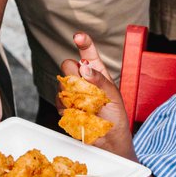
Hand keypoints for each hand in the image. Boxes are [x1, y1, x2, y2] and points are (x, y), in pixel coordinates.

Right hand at [59, 32, 133, 157]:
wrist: (108, 140)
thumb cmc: (115, 116)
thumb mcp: (114, 96)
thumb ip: (99, 80)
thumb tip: (84, 68)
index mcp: (96, 71)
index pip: (87, 52)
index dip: (82, 42)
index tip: (78, 36)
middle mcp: (81, 79)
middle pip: (67, 65)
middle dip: (74, 74)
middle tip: (87, 88)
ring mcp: (70, 92)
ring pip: (62, 84)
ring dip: (76, 96)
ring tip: (90, 107)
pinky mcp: (63, 106)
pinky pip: (60, 101)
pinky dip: (71, 109)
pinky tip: (82, 114)